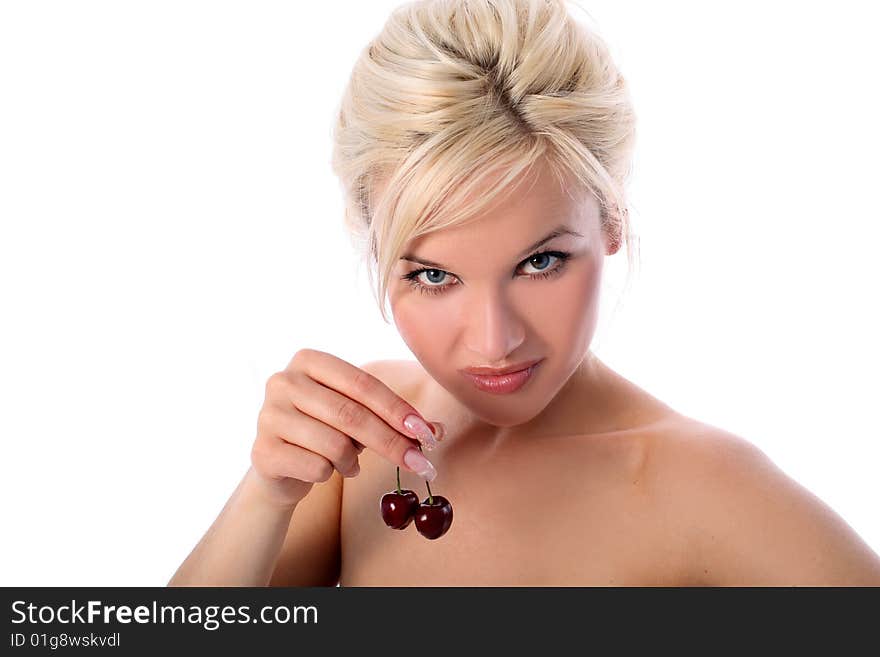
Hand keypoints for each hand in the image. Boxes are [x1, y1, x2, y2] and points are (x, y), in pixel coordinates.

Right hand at [249, 349, 441, 507]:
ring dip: (353, 461)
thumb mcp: (358, 415)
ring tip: (349, 463)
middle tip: (421, 464)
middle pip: (351, 414)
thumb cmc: (325, 431)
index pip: (363, 383)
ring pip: (335, 444)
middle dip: (391, 442)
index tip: (425, 433)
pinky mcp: (261, 451)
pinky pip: (316, 467)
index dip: (397, 409)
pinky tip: (323, 469)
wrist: (280, 466)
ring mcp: (268, 415)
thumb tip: (436, 431)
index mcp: (309, 360)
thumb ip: (394, 419)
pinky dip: (330, 475)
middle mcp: (283, 381)